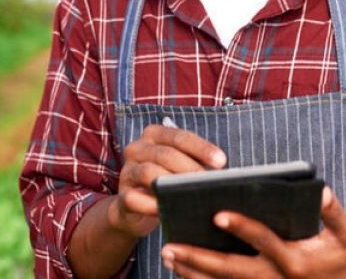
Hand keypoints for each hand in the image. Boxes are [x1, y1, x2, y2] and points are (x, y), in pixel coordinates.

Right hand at [107, 124, 226, 238]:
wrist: (135, 209)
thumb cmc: (166, 180)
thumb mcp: (178, 167)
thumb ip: (195, 164)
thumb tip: (223, 174)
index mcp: (154, 135)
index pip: (179, 137)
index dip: (201, 148)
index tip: (222, 161)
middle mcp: (137, 148)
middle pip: (166, 154)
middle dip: (190, 168)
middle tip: (209, 182)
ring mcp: (127, 171)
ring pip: (149, 172)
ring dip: (171, 184)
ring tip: (190, 195)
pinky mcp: (122, 195)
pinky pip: (134, 198)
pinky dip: (150, 205)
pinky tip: (165, 210)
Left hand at [160, 186, 345, 277]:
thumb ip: (333, 212)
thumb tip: (322, 190)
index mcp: (295, 259)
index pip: (263, 241)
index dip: (241, 227)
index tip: (217, 213)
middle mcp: (276, 278)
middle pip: (231, 270)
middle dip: (198, 258)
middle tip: (169, 246)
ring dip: (194, 272)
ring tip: (167, 255)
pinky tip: (183, 271)